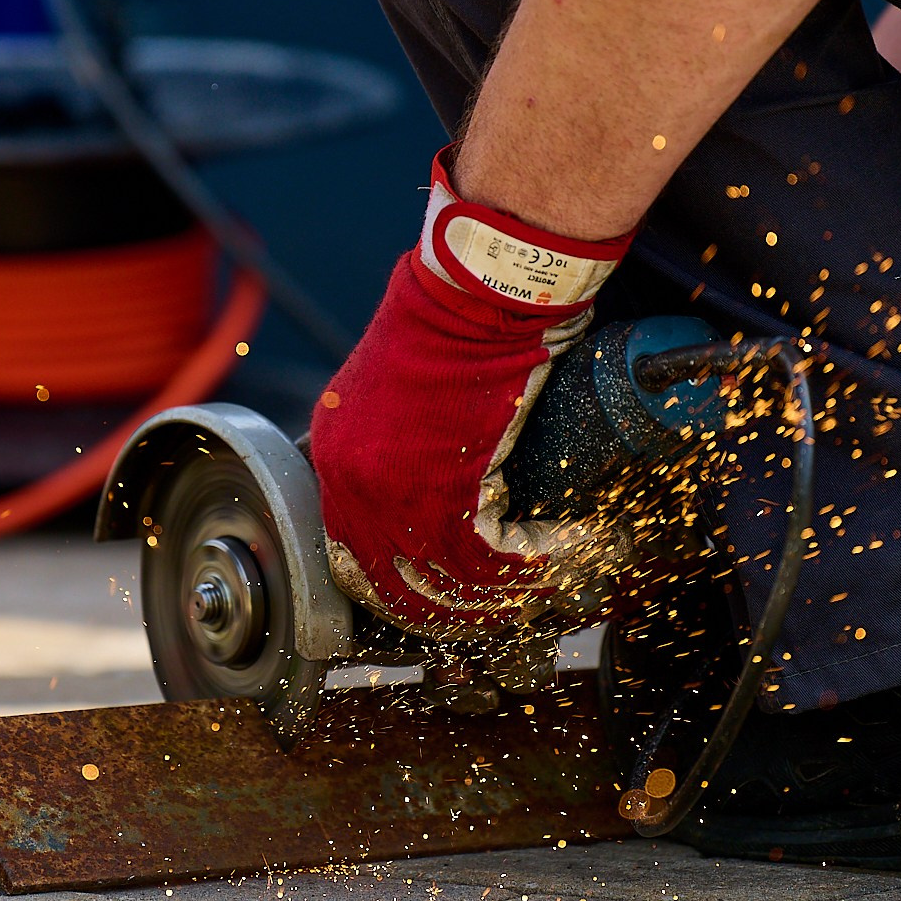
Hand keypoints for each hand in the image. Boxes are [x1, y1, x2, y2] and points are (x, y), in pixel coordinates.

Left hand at [308, 149, 634, 635]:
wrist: (477, 289)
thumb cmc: (454, 323)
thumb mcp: (397, 389)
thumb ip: (397, 443)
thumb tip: (433, 483)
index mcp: (335, 458)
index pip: (355, 559)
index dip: (405, 593)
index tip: (447, 603)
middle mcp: (350, 484)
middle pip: (397, 587)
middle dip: (453, 611)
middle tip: (503, 612)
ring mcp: (391, 492)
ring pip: (449, 582)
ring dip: (505, 591)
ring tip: (548, 579)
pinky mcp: (444, 491)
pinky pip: (491, 556)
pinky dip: (535, 559)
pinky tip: (565, 544)